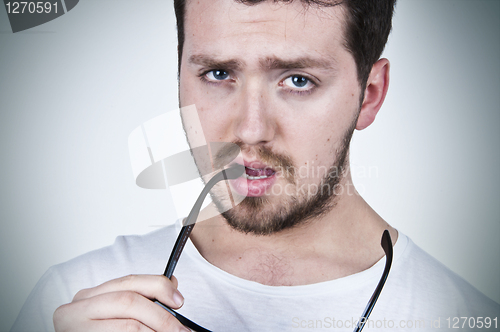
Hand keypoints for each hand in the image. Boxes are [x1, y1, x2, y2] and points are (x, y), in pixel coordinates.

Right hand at [53, 274, 189, 331]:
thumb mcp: (113, 314)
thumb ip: (139, 298)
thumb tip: (172, 286)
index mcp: (88, 297)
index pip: (129, 281)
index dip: (159, 286)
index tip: (179, 300)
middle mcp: (76, 309)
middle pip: (130, 301)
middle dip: (161, 315)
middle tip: (181, 329)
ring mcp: (76, 328)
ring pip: (130, 325)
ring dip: (156, 330)